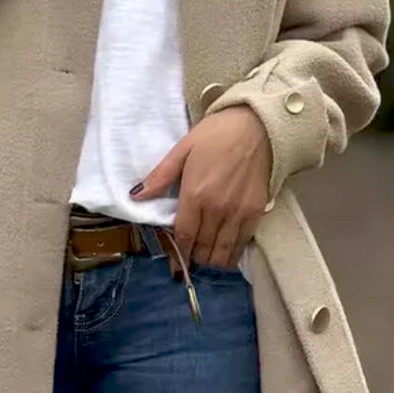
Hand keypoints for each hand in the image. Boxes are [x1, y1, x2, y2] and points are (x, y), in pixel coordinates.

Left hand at [130, 106, 271, 271]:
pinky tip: (225, 252)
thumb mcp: (182, 149)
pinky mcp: (256, 212)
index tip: (176, 267)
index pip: (184, 235)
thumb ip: (160, 176)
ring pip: (223, 252)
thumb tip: (136, 196)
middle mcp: (217, 209)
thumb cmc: (216, 134)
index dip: (179, 255)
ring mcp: (239, 212)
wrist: (257, 125)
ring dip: (212, 260)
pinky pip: (242, 243)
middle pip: (203, 247)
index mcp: (195, 194)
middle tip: (190, 259)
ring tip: (206, 258)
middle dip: (194, 258)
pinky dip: (232, 253)